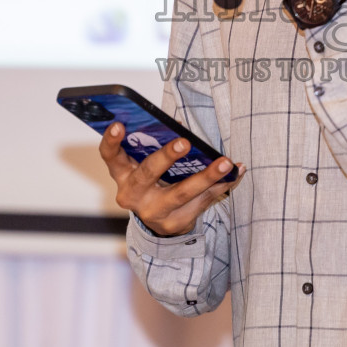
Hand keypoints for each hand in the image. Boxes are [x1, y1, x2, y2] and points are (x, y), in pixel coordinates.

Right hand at [98, 123, 239, 236]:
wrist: (157, 223)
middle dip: (166, 156)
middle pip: (148, 173)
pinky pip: (202, 202)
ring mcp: (153, 211)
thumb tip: (178, 123)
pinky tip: (235, 173)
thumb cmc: (152, 181)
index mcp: (122, 174)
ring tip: (226, 162)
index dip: (112, 141)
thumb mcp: (144, 165)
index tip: (119, 125)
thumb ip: (155, 145)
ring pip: (182, 192)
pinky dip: (221, 186)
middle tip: (185, 142)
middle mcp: (133, 194)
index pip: (111, 156)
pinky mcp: (175, 223)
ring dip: (207, 176)